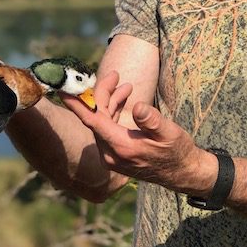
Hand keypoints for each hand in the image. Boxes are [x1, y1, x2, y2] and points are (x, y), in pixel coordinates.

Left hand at [60, 72, 217, 196]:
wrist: (182, 173)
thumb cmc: (177, 152)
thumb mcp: (170, 133)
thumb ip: (152, 121)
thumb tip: (137, 106)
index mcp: (121, 147)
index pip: (92, 121)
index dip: (77, 104)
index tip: (64, 89)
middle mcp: (111, 154)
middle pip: (96, 117)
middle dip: (102, 94)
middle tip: (115, 74)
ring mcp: (111, 155)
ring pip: (101, 122)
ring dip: (109, 101)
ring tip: (125, 85)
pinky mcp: (115, 154)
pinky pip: (107, 128)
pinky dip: (112, 112)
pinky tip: (124, 99)